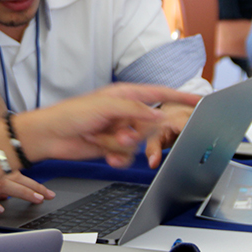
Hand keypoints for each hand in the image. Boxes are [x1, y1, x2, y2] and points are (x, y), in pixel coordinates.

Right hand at [0, 172, 53, 216]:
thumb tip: (6, 196)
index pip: (19, 176)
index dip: (35, 185)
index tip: (48, 192)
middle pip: (16, 180)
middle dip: (34, 188)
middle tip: (47, 196)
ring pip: (3, 186)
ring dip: (20, 192)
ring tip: (35, 199)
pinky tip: (0, 208)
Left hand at [15, 84, 200, 168]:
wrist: (51, 136)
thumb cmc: (72, 114)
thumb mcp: (106, 107)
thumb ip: (135, 110)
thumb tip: (160, 114)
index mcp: (125, 94)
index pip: (159, 94)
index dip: (180, 96)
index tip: (201, 100)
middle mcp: (124, 111)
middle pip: (150, 125)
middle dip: (136, 134)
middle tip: (119, 134)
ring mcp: (120, 129)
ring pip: (139, 143)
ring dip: (121, 145)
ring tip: (101, 140)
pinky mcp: (114, 146)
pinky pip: (129, 155)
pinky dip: (118, 157)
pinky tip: (106, 155)